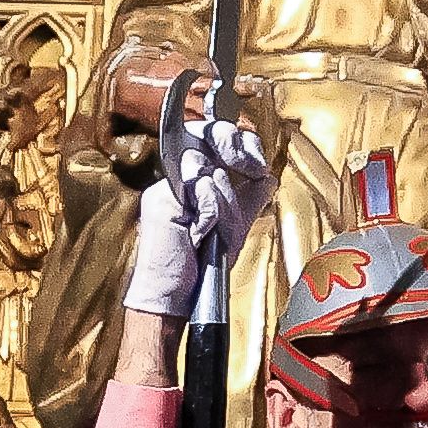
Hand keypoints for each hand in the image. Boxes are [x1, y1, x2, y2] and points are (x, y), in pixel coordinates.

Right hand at [121, 107, 271, 320]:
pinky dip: (211, 213)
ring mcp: (167, 188)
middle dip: (237, 149)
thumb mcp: (234, 225)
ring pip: (209, 168)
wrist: (175, 294)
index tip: (257, 164)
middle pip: (208, 132)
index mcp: (196, 179)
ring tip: (215, 228)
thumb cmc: (202, 264)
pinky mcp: (160, 200)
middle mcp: (178, 177)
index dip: (242, 142)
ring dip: (224, 202)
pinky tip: (201, 233)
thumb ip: (249, 199)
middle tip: (252, 168)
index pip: (216, 136)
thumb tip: (267, 177)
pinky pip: (199, 190)